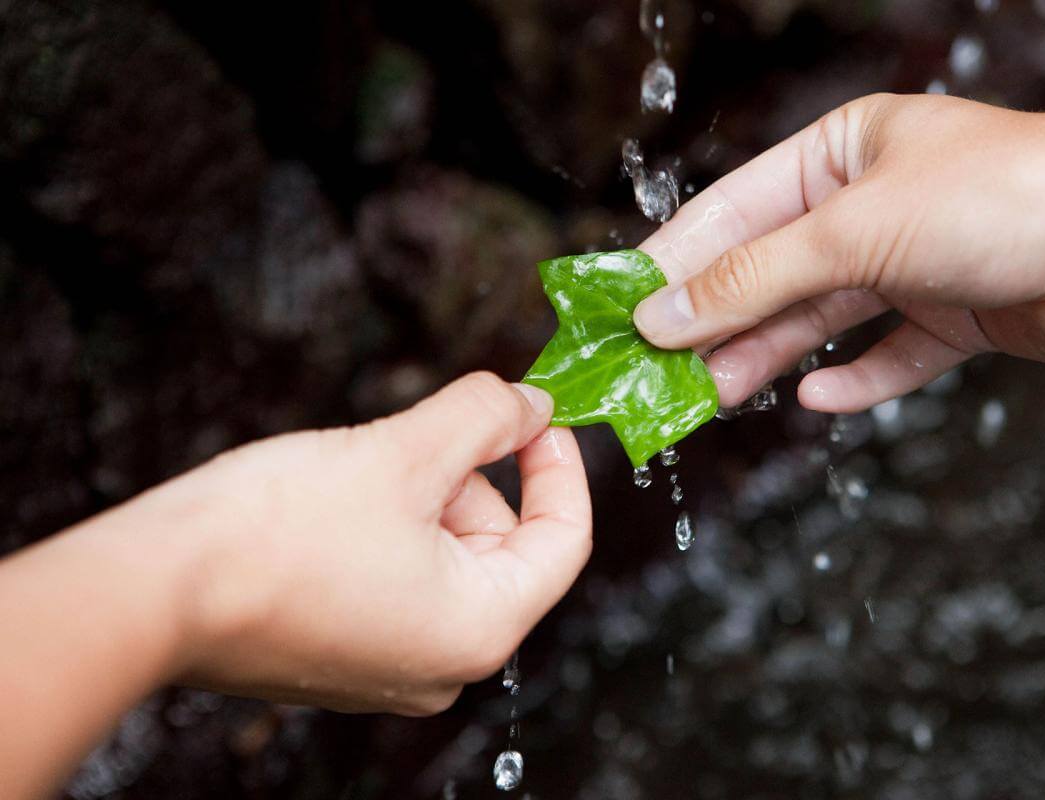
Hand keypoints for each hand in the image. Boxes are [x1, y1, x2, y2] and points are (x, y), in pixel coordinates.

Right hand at [0, 372, 589, 797]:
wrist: (154, 589)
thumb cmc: (273, 532)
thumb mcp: (402, 451)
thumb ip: (485, 418)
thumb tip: (530, 402)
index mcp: (479, 630)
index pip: (565, 540)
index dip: (559, 464)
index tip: (537, 414)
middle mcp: (443, 667)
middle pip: (502, 545)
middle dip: (473, 475)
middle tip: (426, 430)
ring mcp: (390, 669)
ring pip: (448, 556)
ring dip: (427, 495)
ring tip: (367, 466)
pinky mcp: (344, 657)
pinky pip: (400, 579)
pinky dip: (391, 527)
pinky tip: (339, 498)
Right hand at [633, 92, 1044, 411]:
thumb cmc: (1004, 195)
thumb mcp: (852, 232)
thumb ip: (750, 279)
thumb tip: (662, 316)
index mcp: (840, 154)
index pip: (730, 212)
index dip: (669, 263)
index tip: (617, 309)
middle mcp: (873, 206)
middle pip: (769, 272)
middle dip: (712, 322)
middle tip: (655, 373)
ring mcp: (915, 261)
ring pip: (821, 318)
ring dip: (765, 357)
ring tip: (712, 396)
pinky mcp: (958, 315)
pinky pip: (889, 354)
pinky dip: (854, 378)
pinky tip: (816, 397)